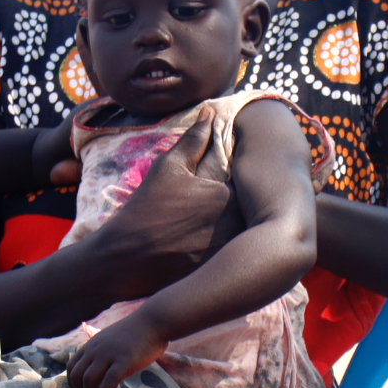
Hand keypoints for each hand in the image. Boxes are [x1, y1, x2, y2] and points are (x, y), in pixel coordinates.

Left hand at [67, 312, 168, 387]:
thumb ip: (100, 351)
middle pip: (77, 375)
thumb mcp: (110, 338)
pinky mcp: (124, 361)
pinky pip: (108, 382)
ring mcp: (109, 355)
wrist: (153, 322)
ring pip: (89, 380)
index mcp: (91, 344)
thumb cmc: (135, 332)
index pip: (71, 366)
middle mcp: (96, 349)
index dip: (72, 383)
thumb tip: (97, 367)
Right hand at [80, 115, 243, 297]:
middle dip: (261, 208)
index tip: (257, 181)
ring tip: (238, 229)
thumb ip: (194, 140)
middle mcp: (238, 225)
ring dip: (256, 232)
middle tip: (255, 205)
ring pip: (256, 238)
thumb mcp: (169, 168)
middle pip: (262, 214)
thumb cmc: (146, 210)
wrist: (125, 260)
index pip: (255, 184)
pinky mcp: (227, 274)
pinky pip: (246, 259)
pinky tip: (234, 251)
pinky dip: (245, 254)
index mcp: (230, 194)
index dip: (254, 183)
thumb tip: (210, 112)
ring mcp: (234, 253)